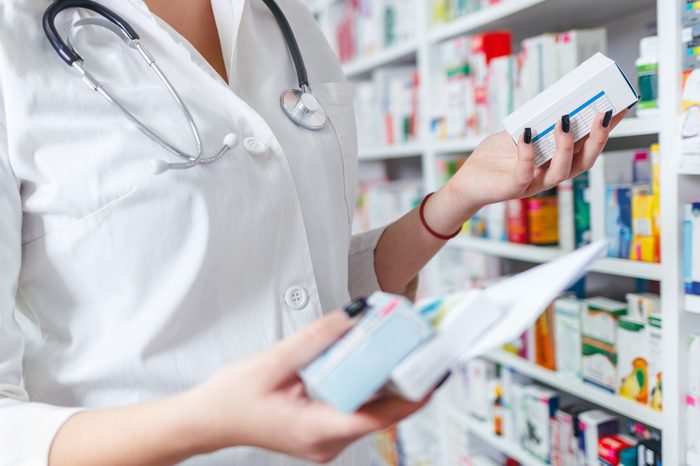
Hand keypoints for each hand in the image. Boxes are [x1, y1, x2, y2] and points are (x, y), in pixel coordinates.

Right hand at [186, 312, 428, 462]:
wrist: (208, 420)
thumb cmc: (232, 398)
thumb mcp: (273, 361)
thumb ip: (316, 338)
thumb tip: (354, 316)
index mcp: (315, 429)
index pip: (378, 417)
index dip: (411, 395)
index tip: (434, 372)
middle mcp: (326, 442)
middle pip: (380, 413)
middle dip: (404, 380)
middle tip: (421, 347)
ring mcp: (325, 440)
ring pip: (369, 411)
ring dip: (386, 382)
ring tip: (403, 348)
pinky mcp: (322, 430)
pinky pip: (355, 408)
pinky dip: (367, 385)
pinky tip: (371, 361)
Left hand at [439, 110, 627, 224]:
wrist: (467, 180)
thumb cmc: (494, 156)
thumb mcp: (517, 132)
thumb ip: (535, 120)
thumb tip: (555, 99)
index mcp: (556, 160)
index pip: (587, 145)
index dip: (606, 128)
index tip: (621, 106)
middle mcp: (551, 173)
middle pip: (585, 160)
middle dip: (597, 138)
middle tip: (604, 113)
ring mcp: (535, 183)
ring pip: (562, 170)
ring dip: (567, 145)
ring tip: (565, 120)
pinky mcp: (515, 188)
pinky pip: (526, 172)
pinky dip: (528, 152)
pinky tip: (527, 134)